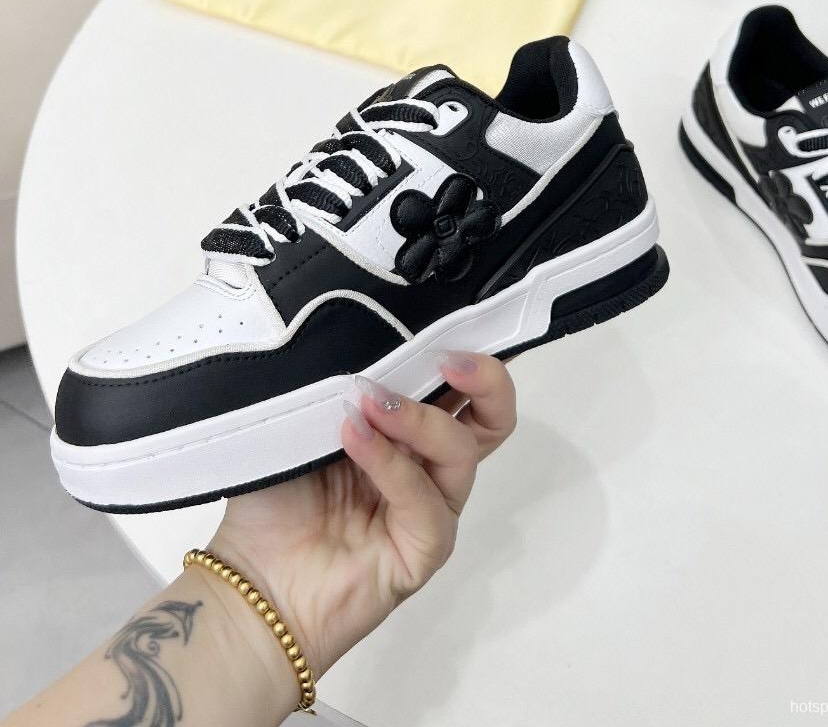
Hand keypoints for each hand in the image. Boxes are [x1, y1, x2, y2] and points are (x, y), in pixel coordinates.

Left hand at [208, 353, 515, 680]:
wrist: (253, 582)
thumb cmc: (273, 500)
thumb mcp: (304, 425)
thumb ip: (340, 388)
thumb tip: (365, 346)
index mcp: (407, 431)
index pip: (458, 388)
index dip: (466, 355)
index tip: (446, 326)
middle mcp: (428, 466)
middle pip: (492, 419)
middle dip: (485, 378)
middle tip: (447, 358)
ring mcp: (430, 508)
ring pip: (461, 452)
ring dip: (418, 418)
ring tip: (369, 399)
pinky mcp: (424, 549)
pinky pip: (425, 502)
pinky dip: (392, 463)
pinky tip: (354, 438)